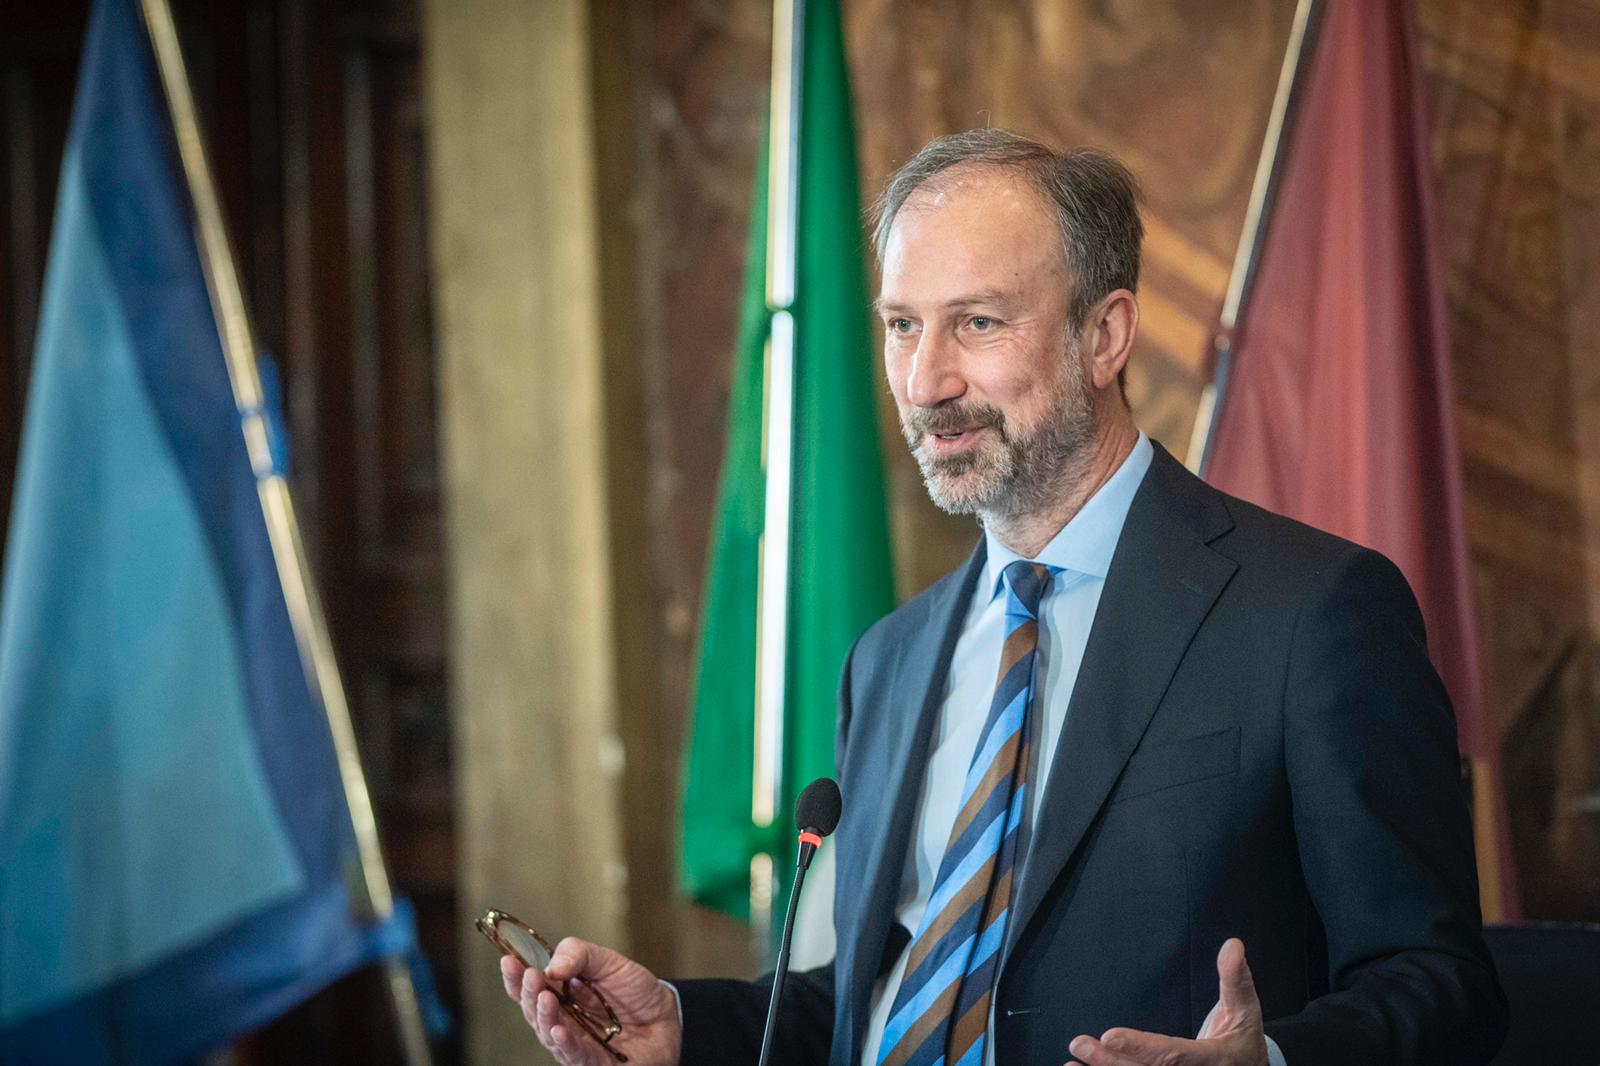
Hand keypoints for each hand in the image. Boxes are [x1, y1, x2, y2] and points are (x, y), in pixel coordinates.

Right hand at [500, 937, 681, 1065]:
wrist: (667, 1017)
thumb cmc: (635, 992)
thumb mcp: (609, 962)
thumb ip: (580, 955)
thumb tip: (551, 965)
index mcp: (561, 996)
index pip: (531, 988)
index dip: (516, 978)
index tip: (508, 961)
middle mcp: (563, 1021)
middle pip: (535, 1011)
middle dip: (528, 994)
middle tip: (529, 976)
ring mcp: (575, 1044)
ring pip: (550, 1034)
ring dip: (544, 1017)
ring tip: (543, 997)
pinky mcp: (593, 1062)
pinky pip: (574, 1055)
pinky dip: (564, 1043)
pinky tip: (558, 1030)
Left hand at [1065, 938, 1266, 1065]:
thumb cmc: (1244, 1038)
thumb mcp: (1245, 1008)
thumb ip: (1236, 979)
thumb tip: (1233, 945)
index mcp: (1214, 1060)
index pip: (1174, 1054)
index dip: (1142, 1047)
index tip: (1110, 1036)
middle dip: (1111, 1061)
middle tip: (1080, 1044)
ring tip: (1072, 1062)